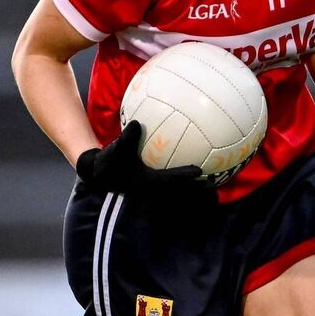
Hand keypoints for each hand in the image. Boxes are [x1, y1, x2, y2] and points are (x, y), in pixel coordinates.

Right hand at [76, 120, 213, 200]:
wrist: (100, 174)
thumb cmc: (110, 162)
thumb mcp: (116, 149)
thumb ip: (127, 137)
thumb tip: (135, 123)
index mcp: (147, 182)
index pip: (170, 179)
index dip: (184, 176)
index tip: (199, 171)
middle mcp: (154, 188)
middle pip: (179, 191)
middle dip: (196, 189)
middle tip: (214, 184)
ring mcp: (154, 190)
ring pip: (177, 192)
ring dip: (193, 190)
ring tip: (211, 185)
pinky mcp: (153, 188)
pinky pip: (171, 186)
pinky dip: (183, 182)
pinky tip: (193, 174)